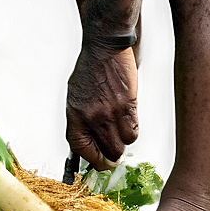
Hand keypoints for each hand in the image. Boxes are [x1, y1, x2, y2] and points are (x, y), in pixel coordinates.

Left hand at [66, 42, 138, 169]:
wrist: (105, 49)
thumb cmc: (89, 68)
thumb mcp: (76, 95)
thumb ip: (81, 118)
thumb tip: (90, 138)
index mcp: (76, 114)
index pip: (81, 148)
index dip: (92, 159)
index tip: (98, 161)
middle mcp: (93, 117)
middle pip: (107, 152)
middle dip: (111, 158)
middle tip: (114, 156)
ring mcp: (112, 113)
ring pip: (123, 144)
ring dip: (123, 144)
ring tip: (120, 136)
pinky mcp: (128, 106)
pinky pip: (134, 130)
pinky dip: (132, 132)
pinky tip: (128, 125)